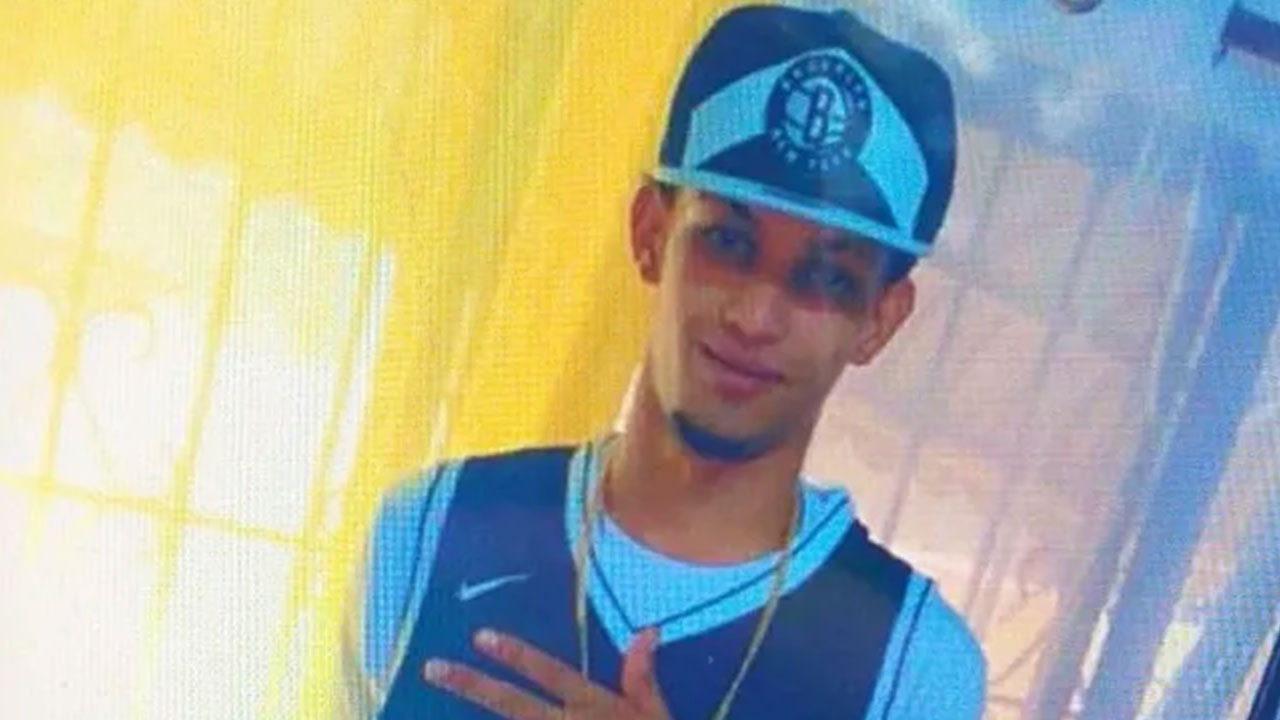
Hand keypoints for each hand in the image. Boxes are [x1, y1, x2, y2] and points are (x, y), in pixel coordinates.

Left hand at [422, 627, 672, 719]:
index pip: (550, 674)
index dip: (517, 656)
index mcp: (592, 706)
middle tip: (433, 668)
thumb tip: (646, 629)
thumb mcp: (654, 713)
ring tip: (436, 699)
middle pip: (513, 704)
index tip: (480, 638)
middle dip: (473, 685)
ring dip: (472, 719)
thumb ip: (641, 674)